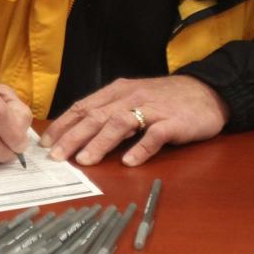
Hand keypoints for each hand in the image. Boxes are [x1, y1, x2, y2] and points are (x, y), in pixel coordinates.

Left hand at [40, 75, 227, 166]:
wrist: (207, 92)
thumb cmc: (165, 99)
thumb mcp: (132, 98)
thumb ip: (108, 112)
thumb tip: (77, 132)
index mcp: (117, 92)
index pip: (83, 107)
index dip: (63, 125)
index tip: (46, 143)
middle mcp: (130, 97)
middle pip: (96, 116)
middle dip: (73, 136)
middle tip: (56, 156)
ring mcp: (153, 109)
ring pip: (120, 123)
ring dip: (100, 143)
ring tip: (85, 160)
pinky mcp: (174, 122)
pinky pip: (155, 135)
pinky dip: (141, 148)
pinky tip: (129, 162)